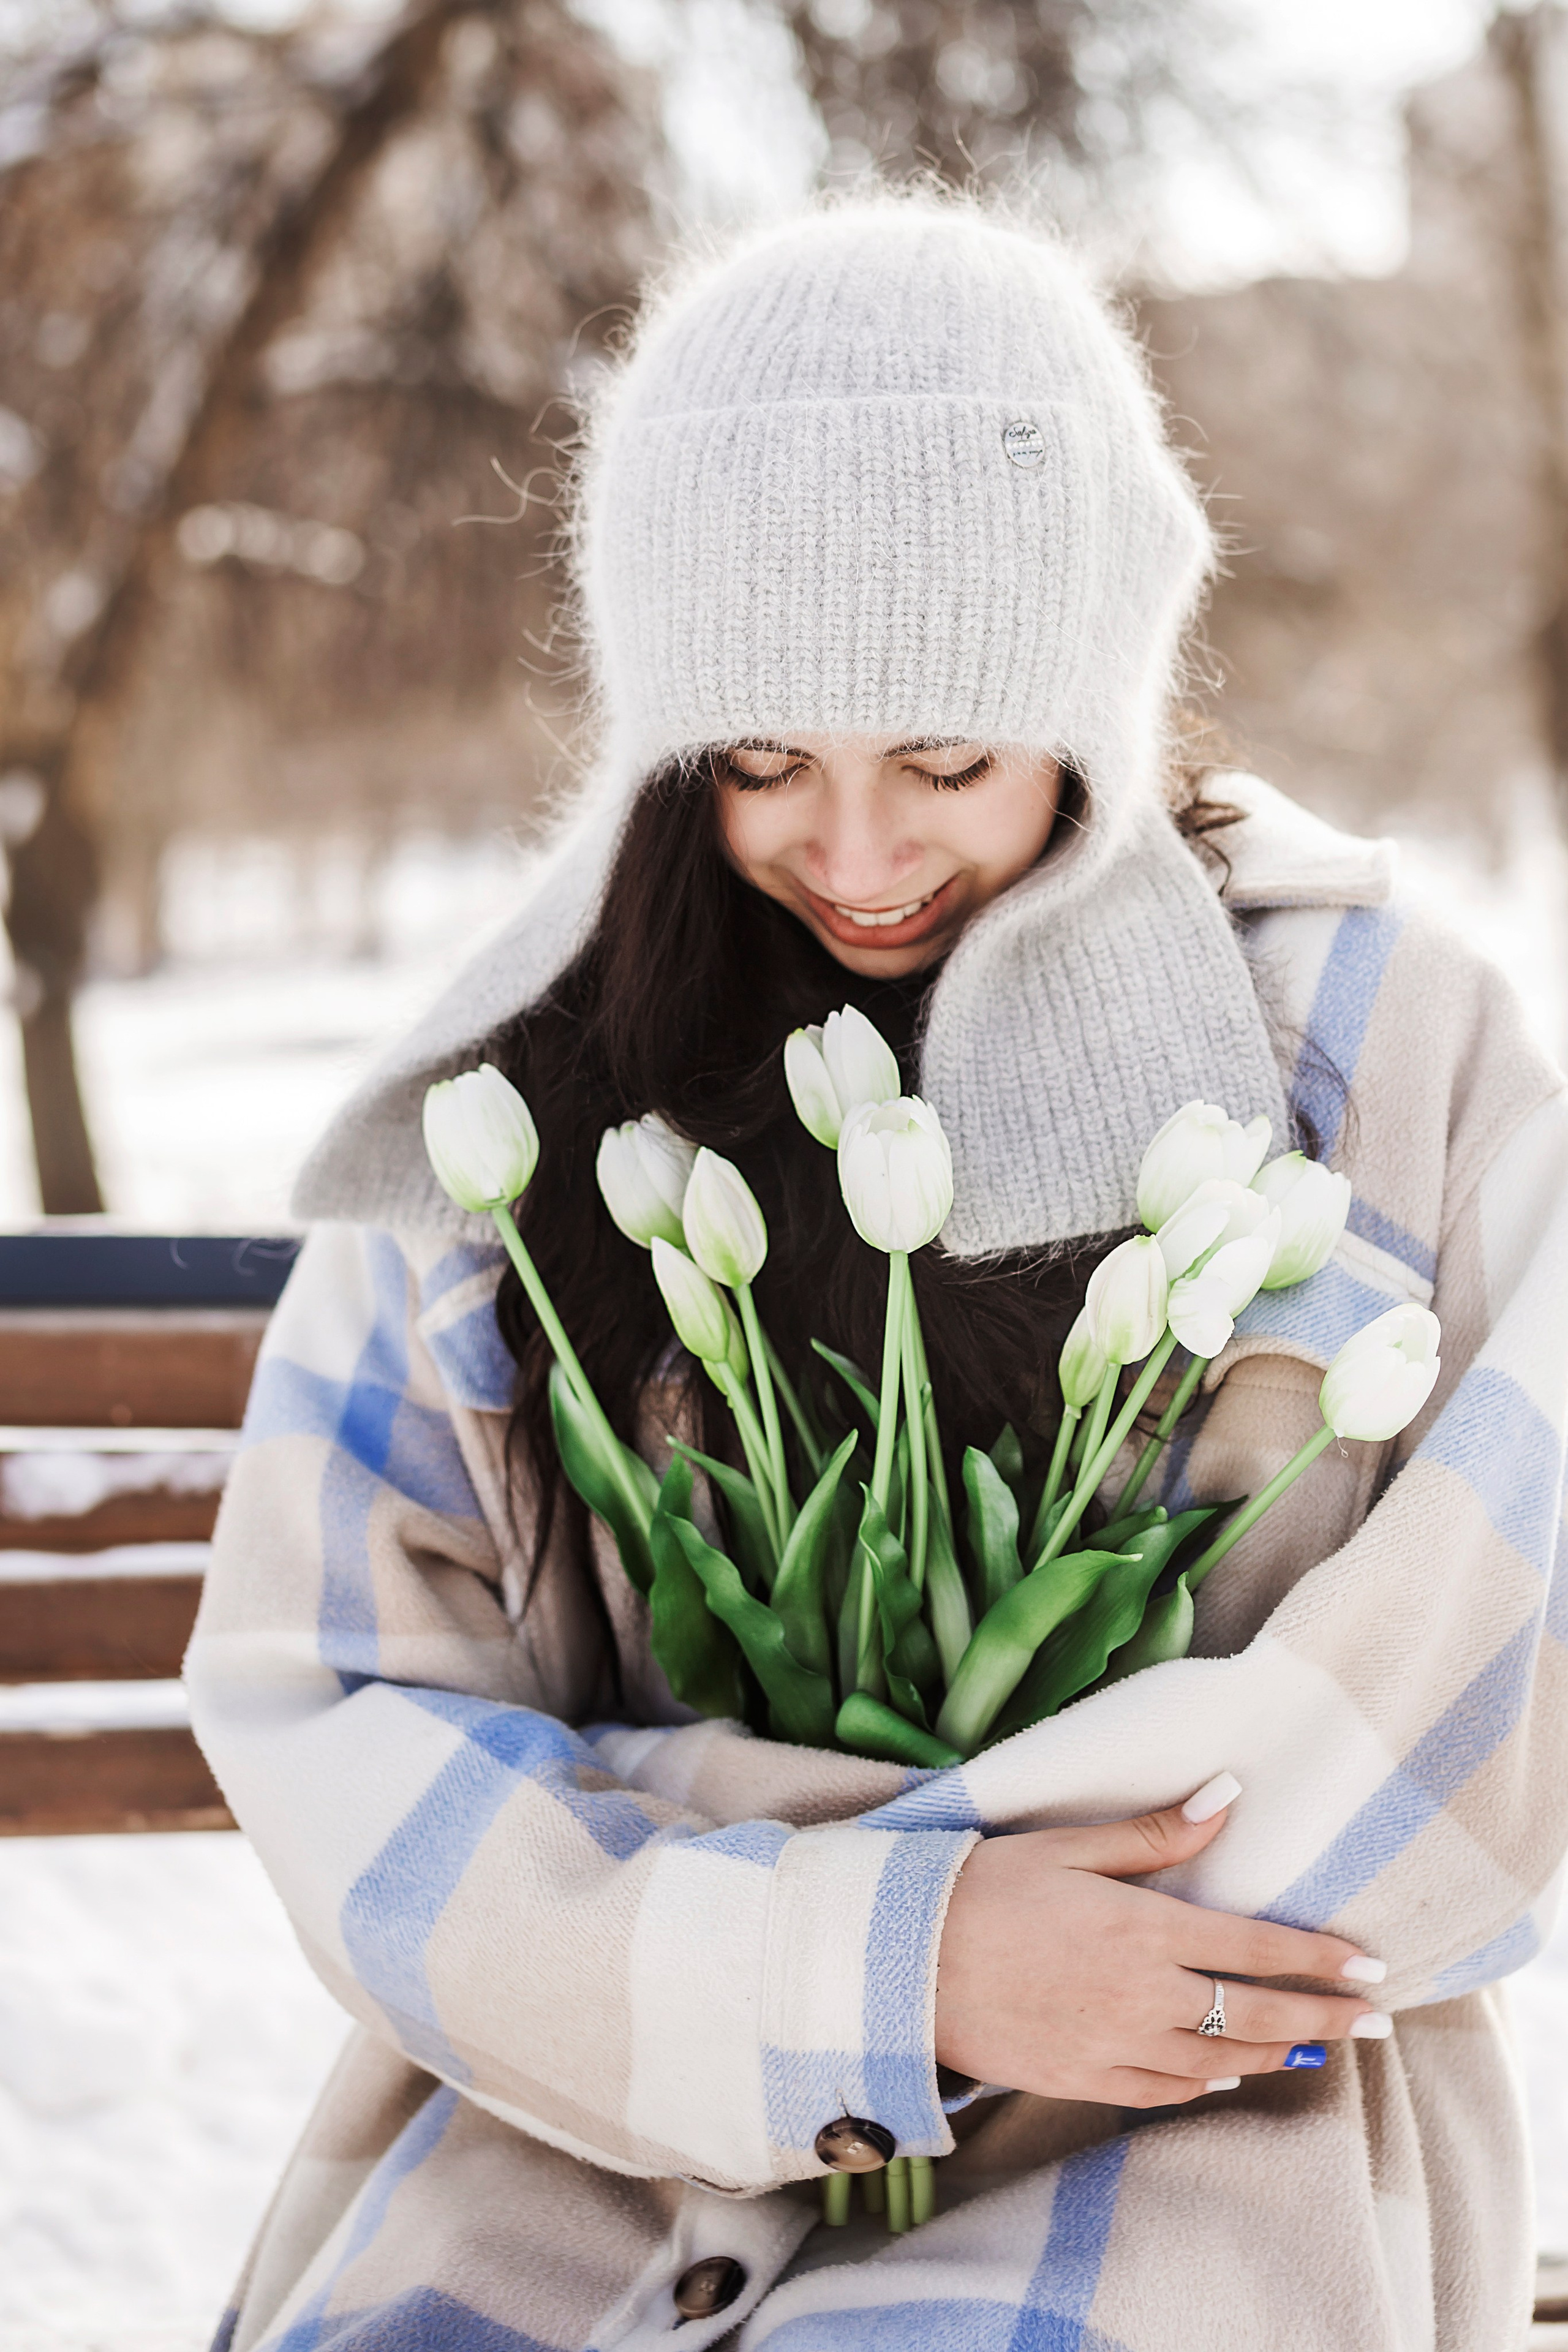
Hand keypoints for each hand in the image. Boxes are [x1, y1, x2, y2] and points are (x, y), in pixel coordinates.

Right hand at [934, 1776, 1386, 2107]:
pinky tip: (1225, 2076)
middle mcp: (1141, 1995)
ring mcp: (1113, 2045)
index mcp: (1143, 1928)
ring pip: (1218, 2062)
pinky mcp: (1082, 2078)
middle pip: (1255, 2015)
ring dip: (1275, 2054)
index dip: (1319, 1958)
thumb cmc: (983, 1887)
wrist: (902, 1962)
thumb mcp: (1067, 1845)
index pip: (1255, 1947)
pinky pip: (1163, 2090)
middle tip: (1375, 2018)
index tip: (1371, 1965)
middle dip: (1324, 2016)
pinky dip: (1206, 2084)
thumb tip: (1228, 1798)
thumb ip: (1155, 1833)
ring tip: (1314, 2045)